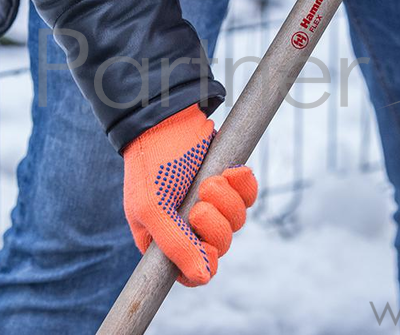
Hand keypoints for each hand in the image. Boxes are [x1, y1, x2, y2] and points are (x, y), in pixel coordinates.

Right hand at [122, 104, 256, 285]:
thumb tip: (203, 278)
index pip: (191, 271)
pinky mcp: (229, 183)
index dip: (203, 262)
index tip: (205, 245)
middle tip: (200, 204)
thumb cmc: (151, 165)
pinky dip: (244, 185)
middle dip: (215, 224)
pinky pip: (248, 197)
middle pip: (219, 246)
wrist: (167, 119)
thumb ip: (176, 246)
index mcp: (163, 239)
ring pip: (236, 222)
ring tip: (211, 180)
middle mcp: (188, 225)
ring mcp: (211, 204)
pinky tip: (233, 171)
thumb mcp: (152, 209)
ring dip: (227, 201)